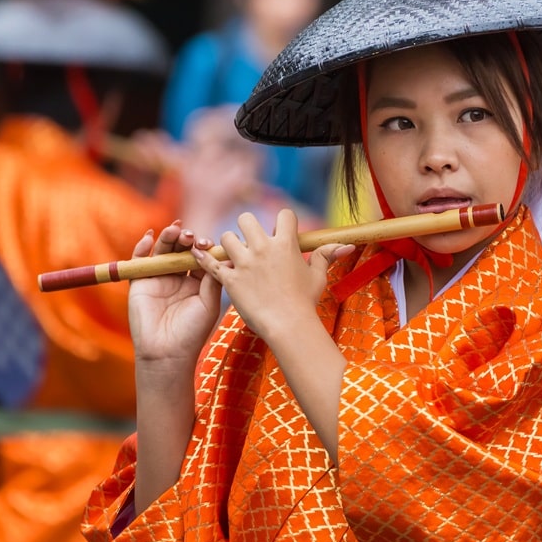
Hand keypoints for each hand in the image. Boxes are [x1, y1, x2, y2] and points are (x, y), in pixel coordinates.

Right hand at [128, 221, 223, 367]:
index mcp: (196, 282)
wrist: (168, 353)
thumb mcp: (208, 303)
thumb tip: (223, 254)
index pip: (199, 256)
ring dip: (167, 237)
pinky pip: (138, 260)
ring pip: (162, 251)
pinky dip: (141, 246)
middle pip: (180, 249)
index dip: (202, 246)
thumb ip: (213, 278)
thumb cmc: (192, 332)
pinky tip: (149, 236)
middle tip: (191, 236)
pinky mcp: (139, 283)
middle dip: (186, 238)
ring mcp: (158, 279)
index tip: (207, 243)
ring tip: (175, 231)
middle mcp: (177, 278)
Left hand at [192, 209, 349, 339]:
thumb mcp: (317, 276)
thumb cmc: (305, 302)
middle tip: (250, 242)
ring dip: (228, 245)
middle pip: (246, 219)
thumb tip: (346, 245)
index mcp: (285, 244)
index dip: (282, 221)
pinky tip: (195, 253)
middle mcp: (263, 248)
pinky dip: (202, 258)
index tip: (280, 232)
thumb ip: (326, 256)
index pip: (283, 215)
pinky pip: (210, 263)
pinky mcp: (230, 279)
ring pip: (226, 237)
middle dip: (247, 227)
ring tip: (233, 256)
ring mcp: (245, 263)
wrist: (289, 326)